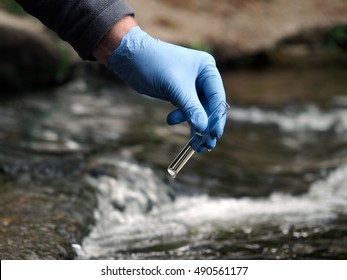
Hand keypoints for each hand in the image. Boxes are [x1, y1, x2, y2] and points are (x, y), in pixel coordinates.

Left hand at [107, 26, 226, 150]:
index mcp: (207, 69)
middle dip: (206, 126)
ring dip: (195, 126)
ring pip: (198, 111)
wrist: (129, 58)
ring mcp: (190, 86)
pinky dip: (182, 119)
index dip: (216, 117)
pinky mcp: (179, 93)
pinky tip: (171, 121)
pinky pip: (186, 110)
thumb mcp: (175, 87)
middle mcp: (202, 77)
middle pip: (210, 107)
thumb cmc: (154, 65)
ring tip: (194, 144)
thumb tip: (203, 129)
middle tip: (207, 145)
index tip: (215, 135)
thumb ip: (191, 108)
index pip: (217, 97)